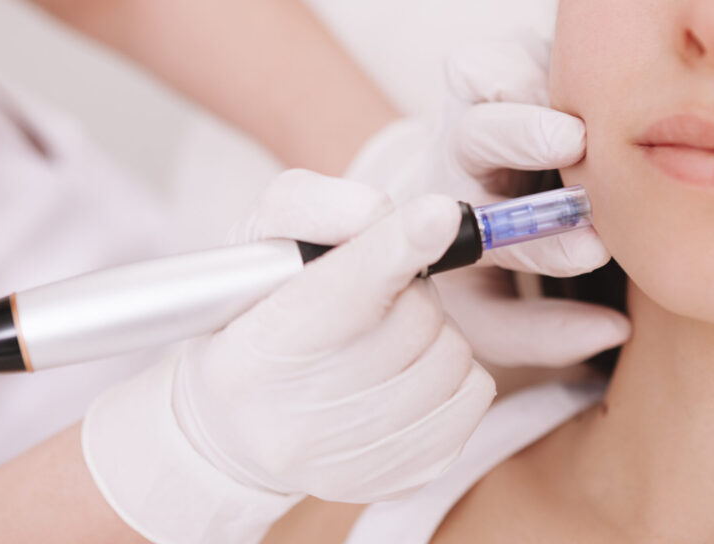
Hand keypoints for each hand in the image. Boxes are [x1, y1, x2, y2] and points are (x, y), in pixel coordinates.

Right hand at [83, 170, 494, 542]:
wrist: (239, 428)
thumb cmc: (254, 317)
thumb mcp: (257, 245)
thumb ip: (312, 209)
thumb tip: (384, 213)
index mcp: (254, 351)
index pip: (340, 293)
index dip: (393, 250)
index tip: (438, 215)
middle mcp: (298, 421)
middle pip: (412, 320)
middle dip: (408, 291)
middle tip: (374, 297)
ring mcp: (355, 460)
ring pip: (452, 356)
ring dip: (432, 332)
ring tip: (385, 338)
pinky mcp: (405, 478)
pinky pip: (475, 395)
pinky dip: (453, 372)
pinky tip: (408, 372)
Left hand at [347, 33, 630, 371]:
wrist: (446, 212)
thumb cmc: (477, 273)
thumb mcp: (495, 319)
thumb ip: (546, 334)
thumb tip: (612, 331)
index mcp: (455, 223)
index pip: (487, 232)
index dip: (541, 243)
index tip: (590, 252)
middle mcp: (461, 161)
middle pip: (477, 134)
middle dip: (522, 136)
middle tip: (573, 144)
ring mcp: (480, 106)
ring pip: (490, 76)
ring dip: (542, 85)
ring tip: (592, 103)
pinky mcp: (507, 66)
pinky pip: (519, 46)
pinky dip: (554, 54)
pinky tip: (597, 78)